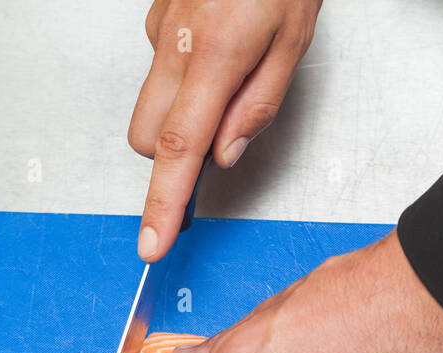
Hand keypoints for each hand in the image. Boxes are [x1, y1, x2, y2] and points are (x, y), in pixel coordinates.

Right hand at [129, 0, 321, 260]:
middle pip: (150, 139)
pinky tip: (219, 49)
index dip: (164, 203)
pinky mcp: (155, 18)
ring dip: (183, 115)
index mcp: (215, 55)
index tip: (152, 241)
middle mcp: (175, 43)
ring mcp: (159, 29)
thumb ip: (257, 105)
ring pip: (152, 106)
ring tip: (230, 78)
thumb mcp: (293, 43)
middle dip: (176, 156)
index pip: (180, 151)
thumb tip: (224, 155)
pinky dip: (185, 80)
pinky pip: (162, 71)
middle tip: (222, 136)